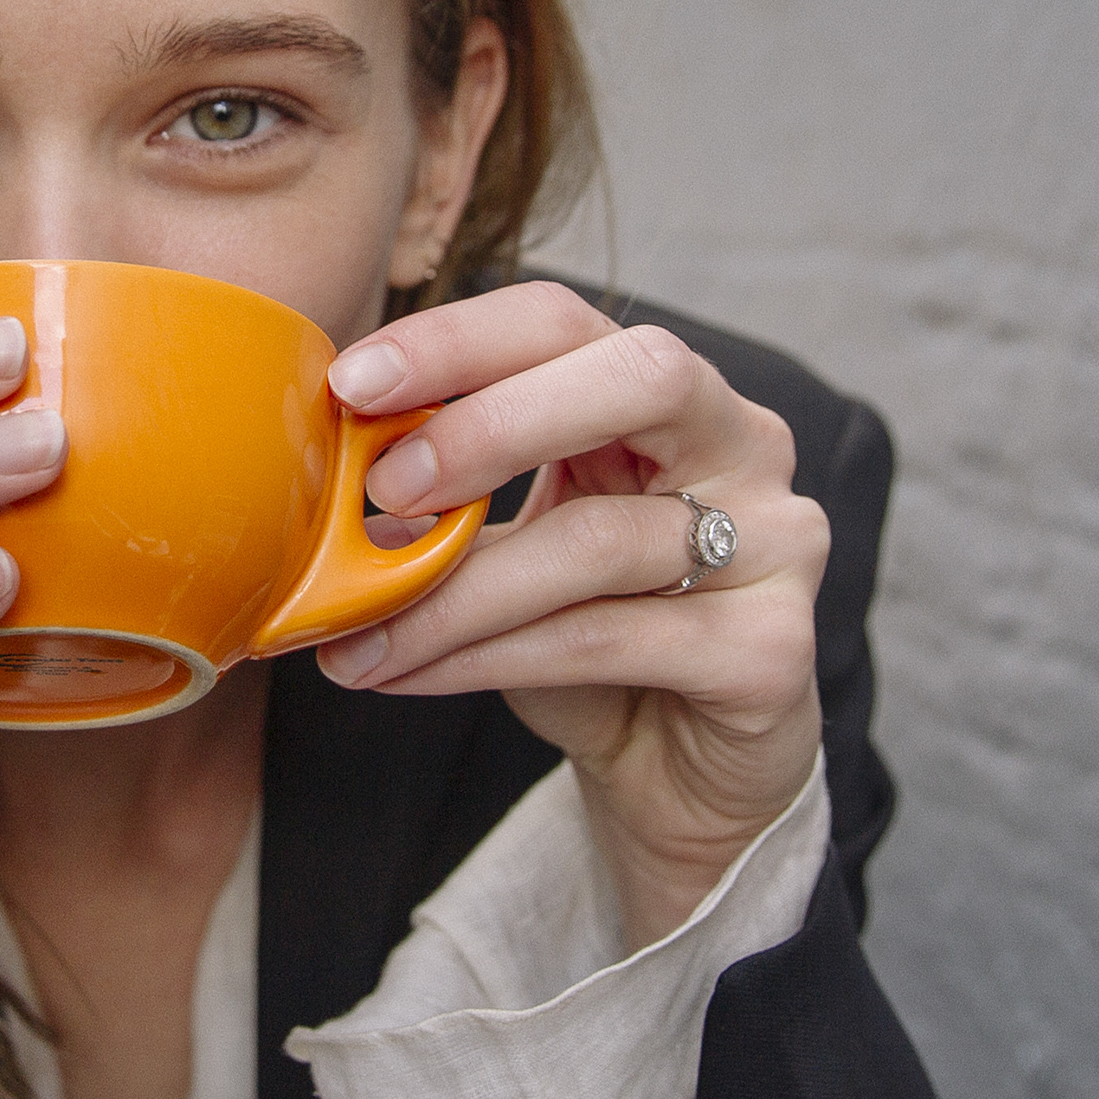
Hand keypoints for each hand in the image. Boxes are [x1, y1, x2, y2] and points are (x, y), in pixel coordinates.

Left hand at [311, 284, 826, 943]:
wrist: (677, 776)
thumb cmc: (589, 636)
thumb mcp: (509, 548)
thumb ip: (447, 498)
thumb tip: (321, 476)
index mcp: (665, 395)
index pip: (566, 322)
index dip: (459, 339)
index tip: (354, 381)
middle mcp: (742, 444)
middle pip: (639, 377)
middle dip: (494, 423)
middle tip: (385, 486)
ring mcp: (777, 542)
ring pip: (599, 537)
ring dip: (456, 589)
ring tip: (358, 631)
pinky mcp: (772, 649)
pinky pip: (606, 638)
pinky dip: (487, 657)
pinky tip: (408, 673)